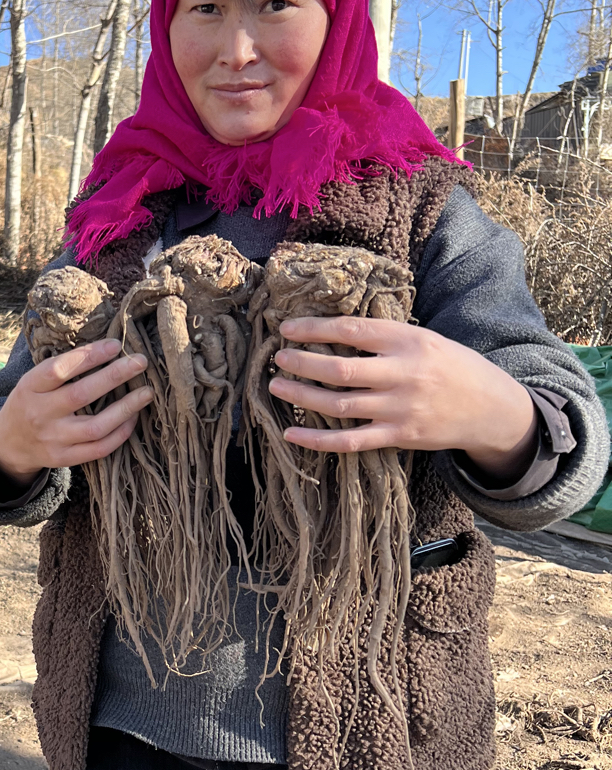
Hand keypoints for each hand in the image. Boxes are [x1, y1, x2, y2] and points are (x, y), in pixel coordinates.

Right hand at [0, 338, 154, 485]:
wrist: (9, 444)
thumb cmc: (31, 401)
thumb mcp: (33, 381)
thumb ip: (62, 369)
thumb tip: (107, 348)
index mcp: (30, 387)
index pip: (59, 369)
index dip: (88, 356)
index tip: (115, 345)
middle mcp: (40, 414)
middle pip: (81, 395)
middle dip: (114, 376)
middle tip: (140, 361)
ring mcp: (52, 439)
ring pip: (95, 426)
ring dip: (125, 408)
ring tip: (146, 393)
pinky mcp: (64, 458)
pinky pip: (99, 448)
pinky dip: (120, 433)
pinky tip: (133, 418)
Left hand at [268, 317, 537, 481]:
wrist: (492, 409)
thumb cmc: (452, 367)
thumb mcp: (425, 339)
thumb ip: (384, 337)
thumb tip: (331, 330)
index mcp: (409, 342)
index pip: (351, 331)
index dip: (314, 329)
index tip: (286, 328)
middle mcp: (404, 375)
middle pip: (340, 370)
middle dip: (302, 363)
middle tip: (278, 358)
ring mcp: (400, 409)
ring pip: (339, 405)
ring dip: (302, 395)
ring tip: (276, 385)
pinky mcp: (399, 437)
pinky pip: (350, 441)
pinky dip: (317, 440)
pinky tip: (291, 433)